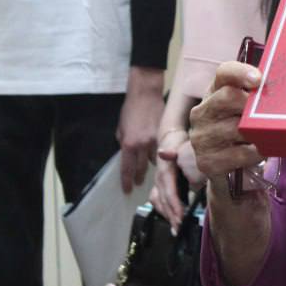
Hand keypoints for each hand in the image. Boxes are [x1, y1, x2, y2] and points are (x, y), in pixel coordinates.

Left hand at [116, 66, 162, 192]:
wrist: (145, 95)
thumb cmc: (130, 110)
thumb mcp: (120, 128)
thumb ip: (123, 142)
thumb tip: (126, 153)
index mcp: (128, 144)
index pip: (127, 168)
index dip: (126, 181)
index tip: (127, 190)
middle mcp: (142, 145)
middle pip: (141, 168)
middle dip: (138, 177)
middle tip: (137, 184)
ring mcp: (155, 141)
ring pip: (154, 161)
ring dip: (149, 166)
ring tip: (147, 171)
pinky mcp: (164, 135)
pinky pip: (161, 150)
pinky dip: (158, 155)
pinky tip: (158, 158)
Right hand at [151, 127, 188, 226]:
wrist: (170, 137)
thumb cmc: (177, 143)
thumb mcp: (179, 146)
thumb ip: (174, 153)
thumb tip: (162, 153)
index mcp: (165, 171)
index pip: (168, 193)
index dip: (174, 206)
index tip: (180, 218)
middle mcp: (159, 179)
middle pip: (163, 201)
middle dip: (171, 216)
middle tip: (179, 228)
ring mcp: (158, 182)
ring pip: (158, 202)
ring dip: (167, 215)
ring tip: (176, 227)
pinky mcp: (160, 184)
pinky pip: (158, 200)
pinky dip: (164, 210)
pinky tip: (170, 217)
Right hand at [188, 61, 263, 189]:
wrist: (220, 163)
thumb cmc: (239, 127)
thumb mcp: (245, 106)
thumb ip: (259, 94)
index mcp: (215, 91)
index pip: (224, 72)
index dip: (241, 72)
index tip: (259, 79)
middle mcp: (203, 112)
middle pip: (227, 97)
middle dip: (252, 103)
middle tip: (272, 111)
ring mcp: (202, 137)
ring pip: (235, 128)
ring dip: (258, 131)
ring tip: (273, 133)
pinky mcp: (207, 161)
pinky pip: (240, 155)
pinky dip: (257, 152)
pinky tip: (264, 150)